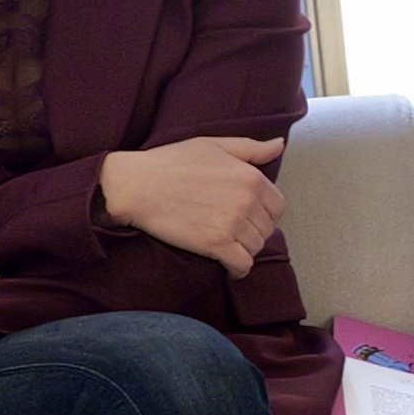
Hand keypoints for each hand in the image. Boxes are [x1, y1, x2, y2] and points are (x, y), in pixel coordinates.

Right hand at [96, 134, 289, 274]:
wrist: (134, 185)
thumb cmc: (170, 162)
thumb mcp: (213, 145)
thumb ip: (250, 148)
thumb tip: (279, 145)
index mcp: (251, 177)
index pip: (277, 206)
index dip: (264, 213)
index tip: (249, 217)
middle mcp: (247, 200)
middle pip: (267, 228)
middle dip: (254, 232)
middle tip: (235, 232)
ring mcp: (232, 223)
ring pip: (255, 247)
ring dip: (245, 249)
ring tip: (229, 246)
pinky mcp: (215, 243)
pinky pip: (242, 264)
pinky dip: (238, 269)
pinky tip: (231, 267)